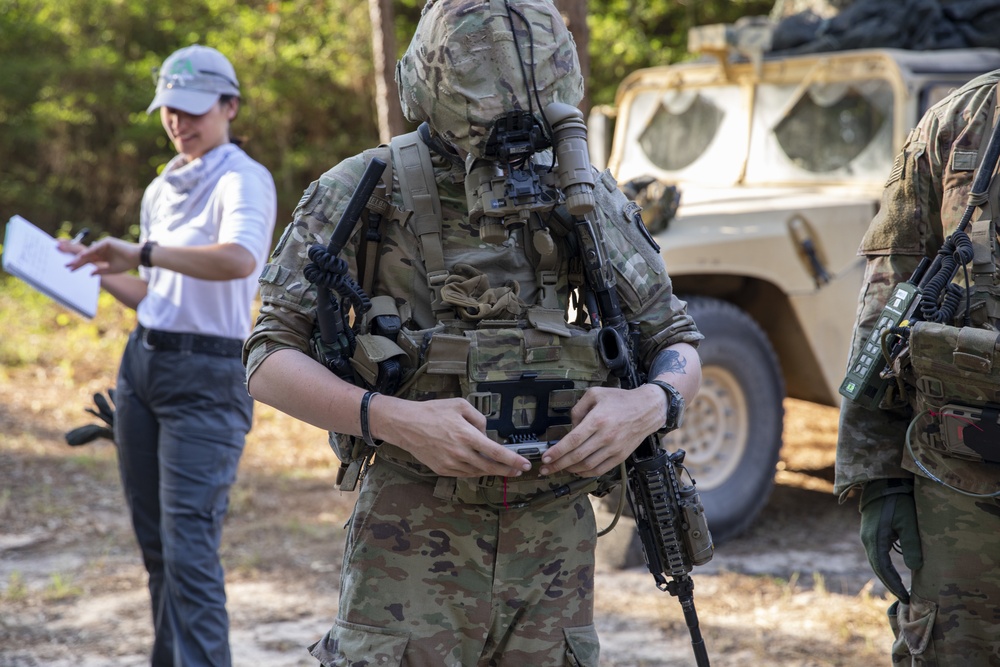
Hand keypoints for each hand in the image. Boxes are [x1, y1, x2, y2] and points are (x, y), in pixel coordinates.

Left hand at [64, 237, 140, 274]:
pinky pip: (95, 248)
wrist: (137, 257)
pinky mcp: (106, 242)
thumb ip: (100, 271)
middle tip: (66, 265)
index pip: (88, 261)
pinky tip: (82, 257)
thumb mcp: (111, 270)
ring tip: (72, 263)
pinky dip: (89, 252)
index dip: (79, 265)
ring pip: (89, 252)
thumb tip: (90, 273)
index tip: (70, 270)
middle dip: (76, 261)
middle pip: (86, 256)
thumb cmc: (127, 263)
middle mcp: (101, 250)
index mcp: (102, 257)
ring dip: (80, 257)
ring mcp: (103, 245)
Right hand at [373, 396, 530, 477]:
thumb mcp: (459, 405)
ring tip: (503, 469)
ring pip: (477, 472)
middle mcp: (460, 453)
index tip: (524, 464)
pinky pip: (464, 473)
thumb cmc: (432, 411)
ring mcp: (450, 464)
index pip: (496, 452)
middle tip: (519, 471)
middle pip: (490, 467)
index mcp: (466, 435)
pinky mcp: (442, 470)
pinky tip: (481, 467)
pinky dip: (475, 471)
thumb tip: (486, 432)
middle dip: (507, 470)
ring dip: (492, 472)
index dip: (513, 460)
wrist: (406, 425)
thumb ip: (479, 418)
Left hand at [540, 384, 663, 477]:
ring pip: (587, 466)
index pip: (572, 440)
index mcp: (597, 420)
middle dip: (558, 465)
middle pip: (577, 456)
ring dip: (570, 470)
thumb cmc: (620, 400)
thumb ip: (578, 409)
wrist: (647, 409)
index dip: (557, 451)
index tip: (545, 457)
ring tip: (559, 468)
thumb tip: (570, 426)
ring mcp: (614, 449)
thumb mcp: (595, 394)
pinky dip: (586, 473)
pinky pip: (600, 470)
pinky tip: (576, 471)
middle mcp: (606, 436)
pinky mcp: (620, 456)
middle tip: (545, 469)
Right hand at [859, 478, 922, 602]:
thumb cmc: (898, 501)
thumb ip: (911, 545)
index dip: (894, 585)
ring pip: (876, 562)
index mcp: (874, 539)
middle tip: (905, 598)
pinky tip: (893, 571)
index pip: (883, 569)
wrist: (883, 483)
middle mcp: (867, 540)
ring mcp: (867, 536)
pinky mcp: (870, 533)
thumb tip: (914, 568)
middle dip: (890, 584)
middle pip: (877, 568)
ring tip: (900, 589)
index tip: (906, 598)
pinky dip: (884, 566)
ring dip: (886, 576)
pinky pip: (876, 555)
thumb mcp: (908, 522)